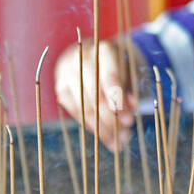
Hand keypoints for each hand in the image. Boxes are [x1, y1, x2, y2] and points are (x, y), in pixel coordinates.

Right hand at [53, 39, 135, 153]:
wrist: (89, 55)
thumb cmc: (115, 63)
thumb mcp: (127, 69)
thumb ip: (130, 87)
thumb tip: (133, 106)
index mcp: (102, 51)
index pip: (110, 78)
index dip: (119, 102)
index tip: (129, 121)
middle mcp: (82, 60)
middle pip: (96, 96)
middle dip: (111, 119)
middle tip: (124, 137)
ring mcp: (67, 74)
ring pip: (85, 107)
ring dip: (102, 128)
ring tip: (116, 142)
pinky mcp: (61, 87)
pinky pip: (76, 111)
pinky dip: (90, 126)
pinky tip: (103, 136)